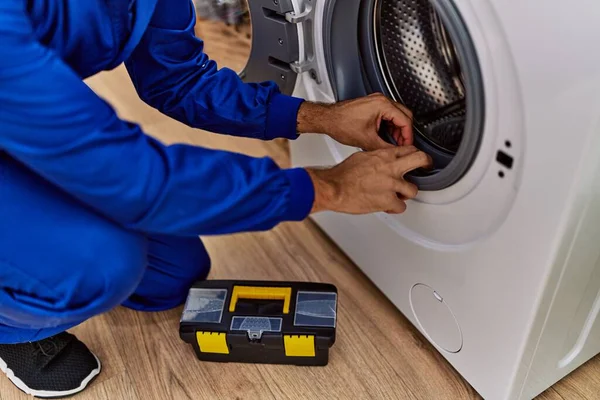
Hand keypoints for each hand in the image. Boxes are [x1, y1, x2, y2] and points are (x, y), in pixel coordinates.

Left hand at [297, 93, 413, 150]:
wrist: (328, 119)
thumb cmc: (341, 124)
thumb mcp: (366, 141)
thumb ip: (385, 148)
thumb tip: (395, 153)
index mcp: (382, 105)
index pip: (405, 120)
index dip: (408, 136)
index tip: (407, 145)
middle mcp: (381, 100)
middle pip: (404, 115)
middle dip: (404, 132)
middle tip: (402, 144)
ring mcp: (376, 101)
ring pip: (396, 115)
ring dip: (397, 129)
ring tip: (393, 142)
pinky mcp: (372, 105)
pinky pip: (387, 114)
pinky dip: (389, 125)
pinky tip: (385, 136)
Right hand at [305, 146, 431, 214]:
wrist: (334, 187)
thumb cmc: (342, 175)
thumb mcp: (360, 157)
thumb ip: (375, 158)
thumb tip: (379, 159)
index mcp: (383, 155)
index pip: (407, 149)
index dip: (413, 153)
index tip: (414, 157)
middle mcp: (391, 167)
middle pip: (420, 159)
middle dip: (426, 163)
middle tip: (426, 167)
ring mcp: (391, 184)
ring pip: (413, 189)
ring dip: (406, 193)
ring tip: (398, 195)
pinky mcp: (388, 200)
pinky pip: (401, 207)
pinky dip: (394, 208)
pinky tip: (388, 206)